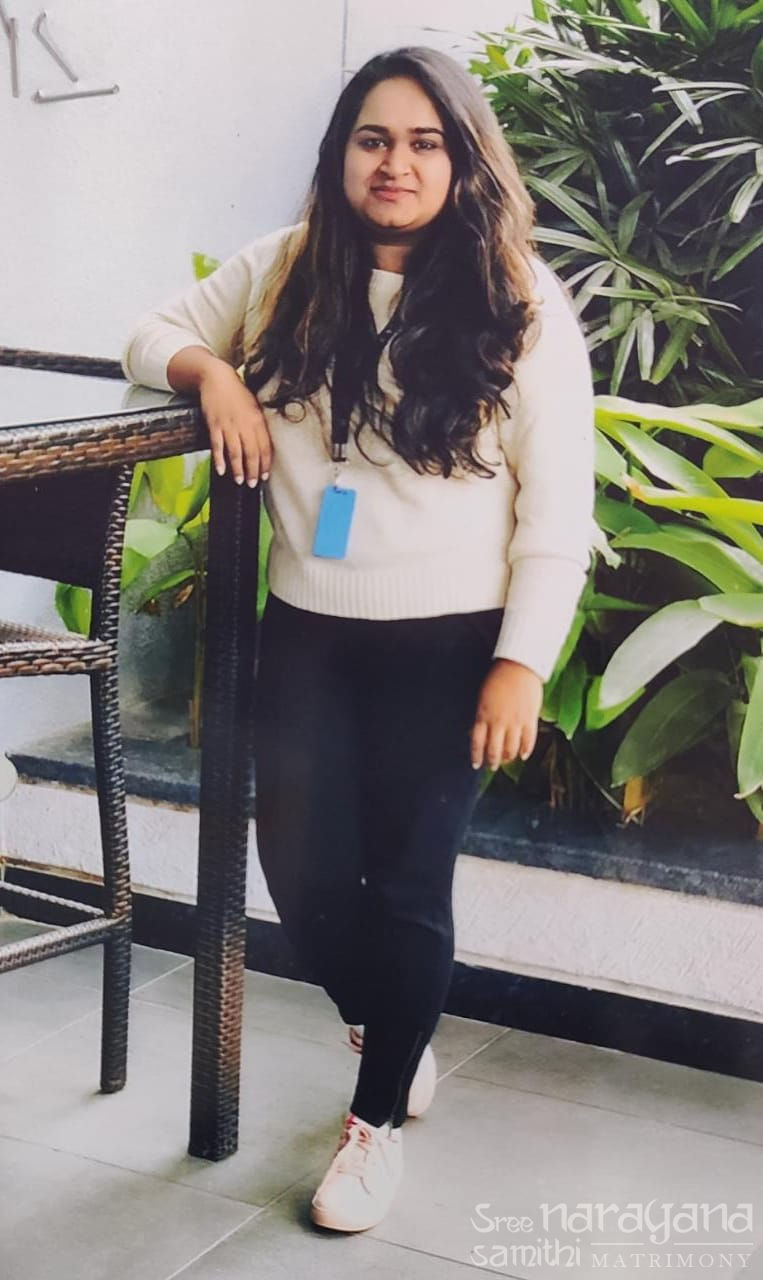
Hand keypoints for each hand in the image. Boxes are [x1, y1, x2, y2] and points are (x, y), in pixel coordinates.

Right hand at [199, 363, 273, 486]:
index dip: (265, 463)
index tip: (265, 475)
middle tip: (253, 484)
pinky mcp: (214, 424)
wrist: (217, 378)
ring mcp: (229, 425)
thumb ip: (258, 426)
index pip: (265, 447)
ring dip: (238, 469)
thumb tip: (262, 446)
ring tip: (239, 481)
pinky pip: (217, 445)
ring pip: (236, 452)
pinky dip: (219, 459)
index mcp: (257, 420)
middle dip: (253, 471)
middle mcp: (245, 424)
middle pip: (251, 453)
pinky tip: (221, 470)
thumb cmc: (236, 393)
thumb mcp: (254, 407)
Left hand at [470, 659, 542, 770]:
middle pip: (494, 750)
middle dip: (493, 762)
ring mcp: (515, 722)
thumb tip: (479, 732)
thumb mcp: (483, 698)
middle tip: (493, 766)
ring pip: (511, 749)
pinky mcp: (529, 719)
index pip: (477, 743)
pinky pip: (528, 741)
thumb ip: (482, 716)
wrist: (519, 666)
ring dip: (508, 758)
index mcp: (483, 716)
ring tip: (507, 760)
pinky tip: (523, 755)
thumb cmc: (498, 678)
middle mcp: (498, 722)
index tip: (477, 765)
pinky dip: (525, 750)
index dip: (477, 756)